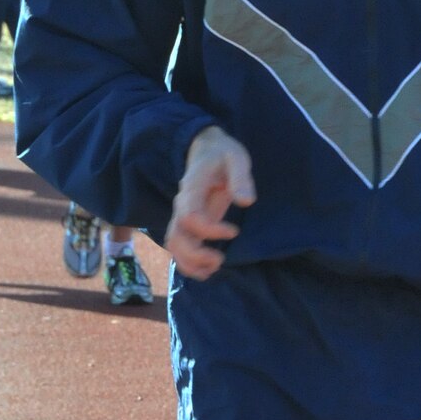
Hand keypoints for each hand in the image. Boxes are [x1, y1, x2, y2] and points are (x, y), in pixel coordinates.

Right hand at [165, 126, 255, 278]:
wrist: (206, 150)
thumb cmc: (222, 154)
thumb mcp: (236, 157)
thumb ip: (240, 177)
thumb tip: (246, 202)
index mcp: (192, 188)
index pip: (189, 216)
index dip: (209, 230)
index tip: (234, 231)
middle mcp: (182, 205)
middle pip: (176, 237)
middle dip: (196, 255)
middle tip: (221, 258)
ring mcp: (182, 216)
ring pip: (174, 246)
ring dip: (190, 263)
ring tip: (215, 266)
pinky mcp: (187, 224)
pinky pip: (179, 248)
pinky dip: (189, 263)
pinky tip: (209, 269)